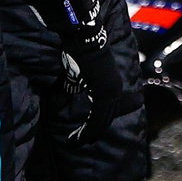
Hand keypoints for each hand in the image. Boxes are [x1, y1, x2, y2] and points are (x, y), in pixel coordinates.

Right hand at [31, 0, 125, 143]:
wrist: (82, 38)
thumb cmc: (78, 52)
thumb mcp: (74, 74)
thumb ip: (73, 87)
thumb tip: (67, 95)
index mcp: (110, 86)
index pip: (105, 112)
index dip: (94, 126)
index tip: (82, 135)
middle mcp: (114, 90)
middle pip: (104, 120)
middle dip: (91, 134)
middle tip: (78, 142)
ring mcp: (111, 92)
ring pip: (101, 122)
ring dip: (87, 135)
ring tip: (75, 142)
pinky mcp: (104, 93)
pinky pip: (97, 118)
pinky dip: (88, 130)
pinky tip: (79, 137)